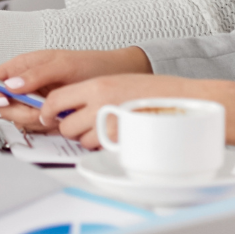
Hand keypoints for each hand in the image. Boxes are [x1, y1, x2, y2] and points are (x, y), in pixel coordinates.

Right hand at [0, 48, 148, 130]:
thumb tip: (10, 85)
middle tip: (40, 108)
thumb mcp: (62, 64)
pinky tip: (60, 117)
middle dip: (19, 110)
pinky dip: (46, 126)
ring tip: (55, 110)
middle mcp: (24, 85)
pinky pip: (35, 127)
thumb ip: (35, 74)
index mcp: (21, 67)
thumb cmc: (91, 64)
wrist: (116, 77)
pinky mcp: (47, 115)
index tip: (3, 99)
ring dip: (34, 119)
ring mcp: (35, 102)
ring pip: (18, 119)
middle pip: (1, 105)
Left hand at [37, 74, 234, 149]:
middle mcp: (100, 103)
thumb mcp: (119, 83)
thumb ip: (93, 93)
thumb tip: (67, 106)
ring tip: (106, 129)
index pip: (57, 99)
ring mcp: (111, 125)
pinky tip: (117, 136)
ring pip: (80, 140)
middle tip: (81, 124)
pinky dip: (103, 147)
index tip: (46, 114)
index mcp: (98, 85)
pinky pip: (100, 150)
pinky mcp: (122, 142)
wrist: (188, 101)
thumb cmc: (157, 92)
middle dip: (68, 127)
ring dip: (87, 138)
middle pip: (64, 123)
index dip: (49, 110)